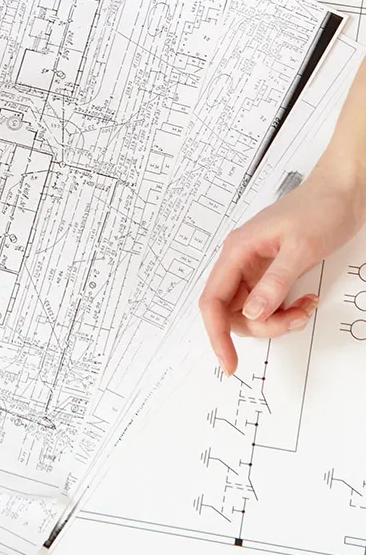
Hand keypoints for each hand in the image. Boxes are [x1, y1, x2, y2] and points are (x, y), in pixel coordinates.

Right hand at [200, 170, 365, 374]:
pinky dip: (287, 312)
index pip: (213, 300)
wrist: (341, 192)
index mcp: (237, 251)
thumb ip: (274, 283)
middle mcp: (240, 260)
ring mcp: (255, 267)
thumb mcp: (300, 249)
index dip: (216, 334)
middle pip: (232, 311)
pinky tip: (306, 302)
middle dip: (261, 326)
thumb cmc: (319, 209)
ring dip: (277, 320)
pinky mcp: (271, 272)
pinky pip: (269, 303)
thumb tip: (252, 314)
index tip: (228, 363)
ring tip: (304, 309)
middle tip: (293, 321)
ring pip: (251, 311)